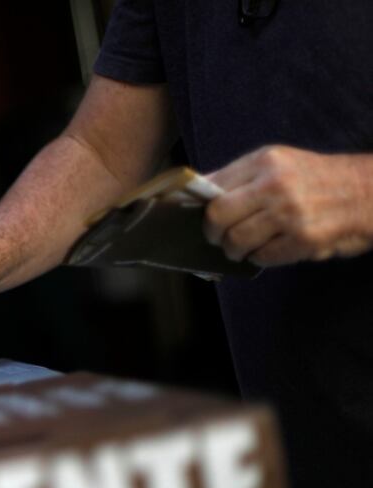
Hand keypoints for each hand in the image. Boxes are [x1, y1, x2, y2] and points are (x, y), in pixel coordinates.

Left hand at [204, 146, 372, 266]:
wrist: (368, 192)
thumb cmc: (316, 179)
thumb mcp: (279, 164)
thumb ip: (239, 177)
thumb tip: (198, 193)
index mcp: (265, 161)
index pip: (212, 187)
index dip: (200, 208)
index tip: (200, 217)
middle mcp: (275, 184)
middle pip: (217, 216)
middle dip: (212, 233)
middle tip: (217, 238)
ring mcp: (290, 212)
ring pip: (236, 240)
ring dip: (233, 250)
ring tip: (240, 248)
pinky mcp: (303, 238)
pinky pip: (262, 257)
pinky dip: (259, 258)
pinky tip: (267, 250)